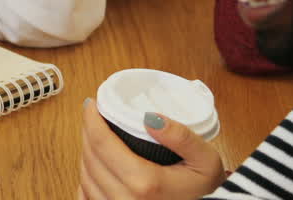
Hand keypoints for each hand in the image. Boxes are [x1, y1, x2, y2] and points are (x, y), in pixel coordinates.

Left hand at [77, 97, 224, 199]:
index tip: (92, 103)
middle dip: (87, 133)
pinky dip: (88, 179)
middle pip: (90, 159)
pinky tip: (96, 165)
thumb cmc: (207, 190)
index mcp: (145, 183)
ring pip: (85, 179)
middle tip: (94, 116)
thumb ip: (181, 136)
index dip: (91, 119)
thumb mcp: (205, 159)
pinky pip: (88, 197)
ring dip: (86, 154)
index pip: (102, 144)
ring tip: (95, 136)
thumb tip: (149, 117)